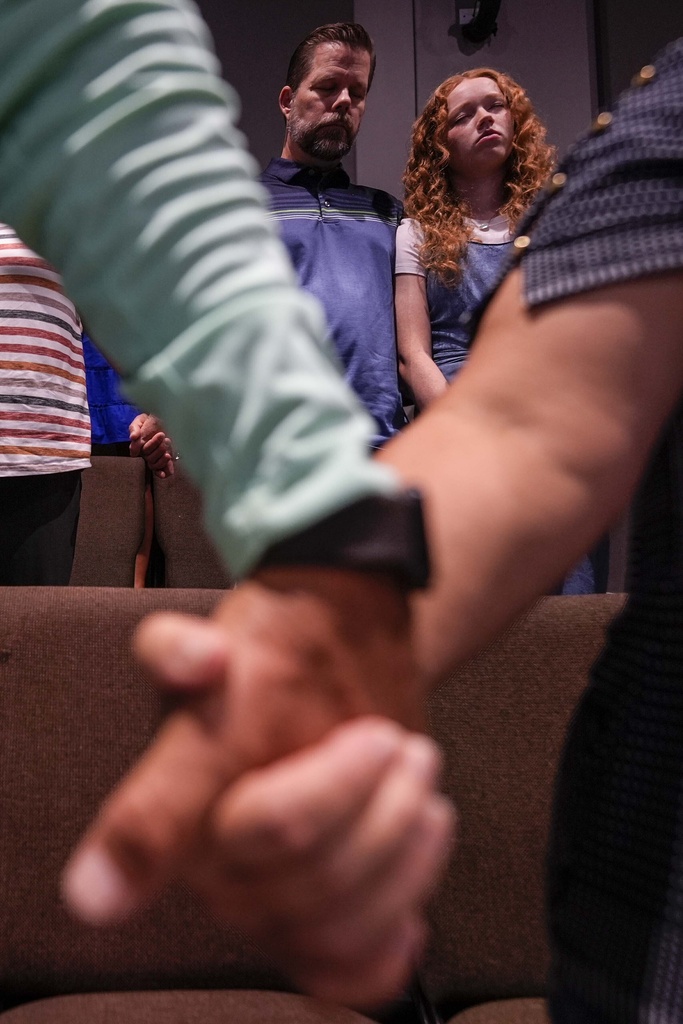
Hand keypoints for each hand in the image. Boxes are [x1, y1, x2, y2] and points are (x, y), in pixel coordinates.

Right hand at [62, 569, 440, 1003]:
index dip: (170, 845)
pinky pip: (344, 973)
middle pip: (305, 862)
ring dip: (401, 844)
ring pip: (340, 920)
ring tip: (415, 778)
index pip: (171, 827)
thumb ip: (180, 653)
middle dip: (370, 794)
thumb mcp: (233, 644)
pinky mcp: (311, 929)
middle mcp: (211, 866)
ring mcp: (264, 905)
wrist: (336, 664)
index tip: (110, 889)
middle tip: (392, 739)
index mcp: (177, 798)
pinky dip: (384, 953)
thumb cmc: (277, 655)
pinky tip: (409, 919)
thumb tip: (194, 659)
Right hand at [129, 412, 173, 476]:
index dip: (136, 449)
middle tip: (162, 435)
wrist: (164, 419)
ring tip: (168, 443)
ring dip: (162, 458)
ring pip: (154, 464)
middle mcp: (145, 454)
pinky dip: (164, 471)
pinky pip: (162, 470)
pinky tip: (166, 472)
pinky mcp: (165, 459)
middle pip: (148, 457)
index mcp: (138, 445)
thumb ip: (135, 428)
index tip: (141, 443)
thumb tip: (133, 437)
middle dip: (156, 447)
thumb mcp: (140, 420)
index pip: (135, 452)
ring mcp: (155, 457)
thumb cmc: (150, 420)